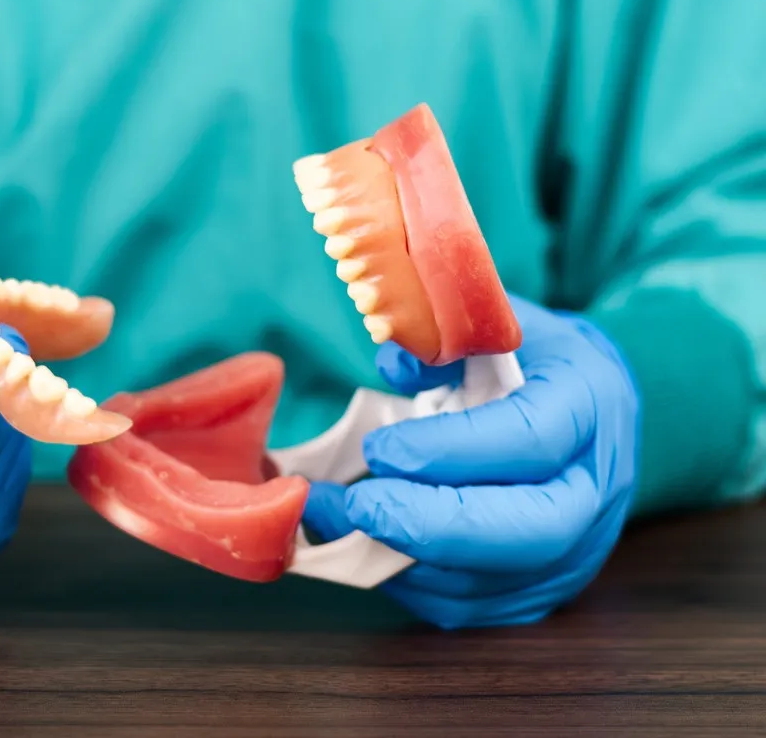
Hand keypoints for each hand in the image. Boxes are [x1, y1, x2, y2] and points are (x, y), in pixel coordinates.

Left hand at [302, 295, 638, 628]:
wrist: (591, 411)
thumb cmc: (535, 361)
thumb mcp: (496, 325)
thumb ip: (445, 339)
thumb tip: (394, 361)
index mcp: (589, 405)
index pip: (528, 440)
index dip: (448, 450)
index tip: (380, 447)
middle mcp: (594, 488)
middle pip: (527, 531)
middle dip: (428, 524)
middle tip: (354, 504)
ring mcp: (576, 549)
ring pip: (491, 580)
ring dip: (401, 558)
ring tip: (335, 519)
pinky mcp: (541, 589)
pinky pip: (471, 605)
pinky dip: (409, 582)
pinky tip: (363, 544)